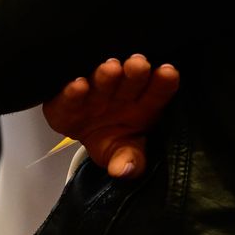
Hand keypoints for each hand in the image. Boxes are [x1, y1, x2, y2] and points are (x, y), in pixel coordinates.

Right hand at [43, 54, 179, 178]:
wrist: (82, 136)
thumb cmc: (111, 140)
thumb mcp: (123, 154)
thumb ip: (130, 160)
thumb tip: (124, 170)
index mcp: (143, 104)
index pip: (158, 92)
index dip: (163, 83)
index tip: (168, 72)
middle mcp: (121, 92)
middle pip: (131, 80)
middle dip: (135, 72)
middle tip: (138, 64)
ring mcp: (93, 91)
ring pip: (102, 81)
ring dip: (106, 76)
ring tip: (111, 69)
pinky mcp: (66, 100)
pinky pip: (69, 97)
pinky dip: (72, 92)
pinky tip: (78, 86)